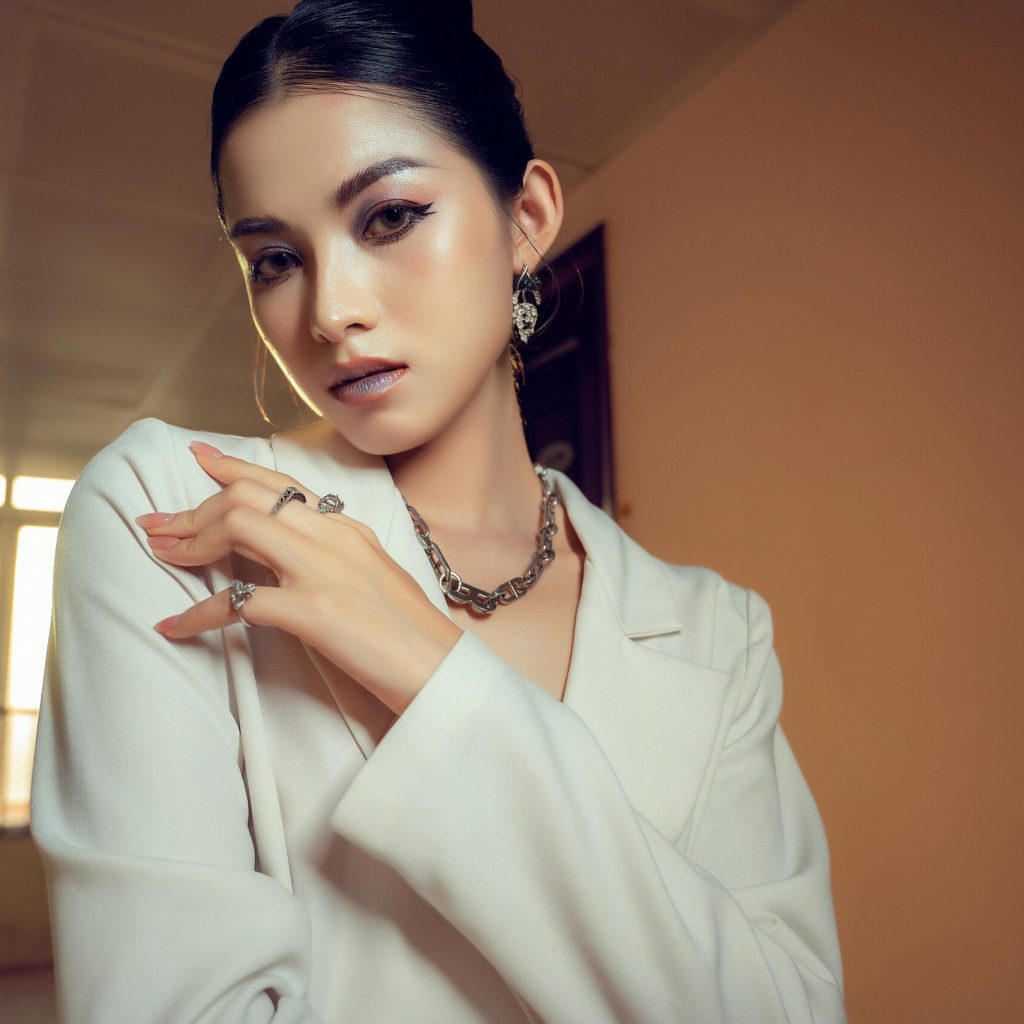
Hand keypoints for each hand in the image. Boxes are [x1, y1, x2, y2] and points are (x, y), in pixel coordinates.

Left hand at [137, 440, 462, 714]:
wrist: (442, 671)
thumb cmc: (409, 634)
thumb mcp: (374, 578)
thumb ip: (335, 556)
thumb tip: (289, 555)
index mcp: (348, 530)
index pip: (282, 483)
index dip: (232, 468)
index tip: (197, 458)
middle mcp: (334, 539)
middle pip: (249, 497)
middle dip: (193, 509)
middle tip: (158, 526)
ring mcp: (325, 572)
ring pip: (240, 527)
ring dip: (191, 542)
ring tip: (162, 558)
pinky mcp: (316, 612)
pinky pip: (239, 602)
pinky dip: (198, 615)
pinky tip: (176, 626)